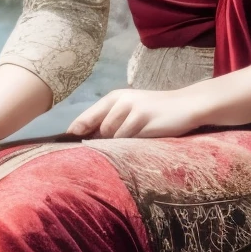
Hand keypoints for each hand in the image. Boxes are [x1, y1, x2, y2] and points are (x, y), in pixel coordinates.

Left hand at [67, 85, 210, 138]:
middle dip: (98, 143)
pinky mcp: (143, 118)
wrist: (185, 105)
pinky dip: (130, 145)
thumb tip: (88, 139)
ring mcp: (131, 108)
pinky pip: (127, 138)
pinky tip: (140, 143)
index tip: (65, 147)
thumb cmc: (155, 111)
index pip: (86, 117)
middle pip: (98, 130)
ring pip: (112, 136)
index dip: (75, 133)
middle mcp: (119, 100)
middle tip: (103, 154)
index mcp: (113, 98)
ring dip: (117, 145)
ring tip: (131, 145)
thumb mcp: (130, 110)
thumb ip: (110, 121)